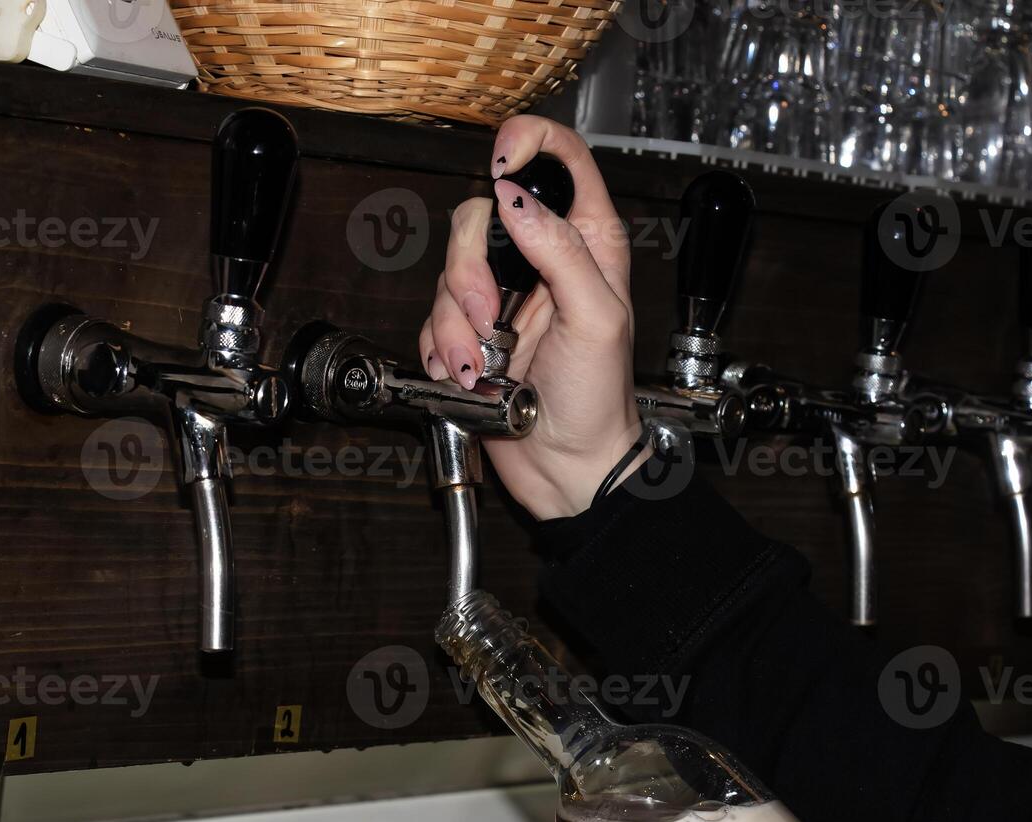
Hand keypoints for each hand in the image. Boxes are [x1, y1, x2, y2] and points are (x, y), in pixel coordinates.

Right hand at [418, 116, 643, 519]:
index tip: (503, 157)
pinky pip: (432, 318)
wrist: (567, 467)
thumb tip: (517, 199)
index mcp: (586, 244)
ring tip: (483, 363)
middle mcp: (541, 261)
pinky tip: (469, 375)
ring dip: (454, 323)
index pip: (559, 163)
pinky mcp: (469, 333)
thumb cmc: (599, 400)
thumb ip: (561, 251)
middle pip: (482, 216)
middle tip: (487, 315)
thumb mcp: (597, 319)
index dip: (529, 144)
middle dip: (469, 268)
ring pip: (449, 272)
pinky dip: (441, 349)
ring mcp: (501, 297)